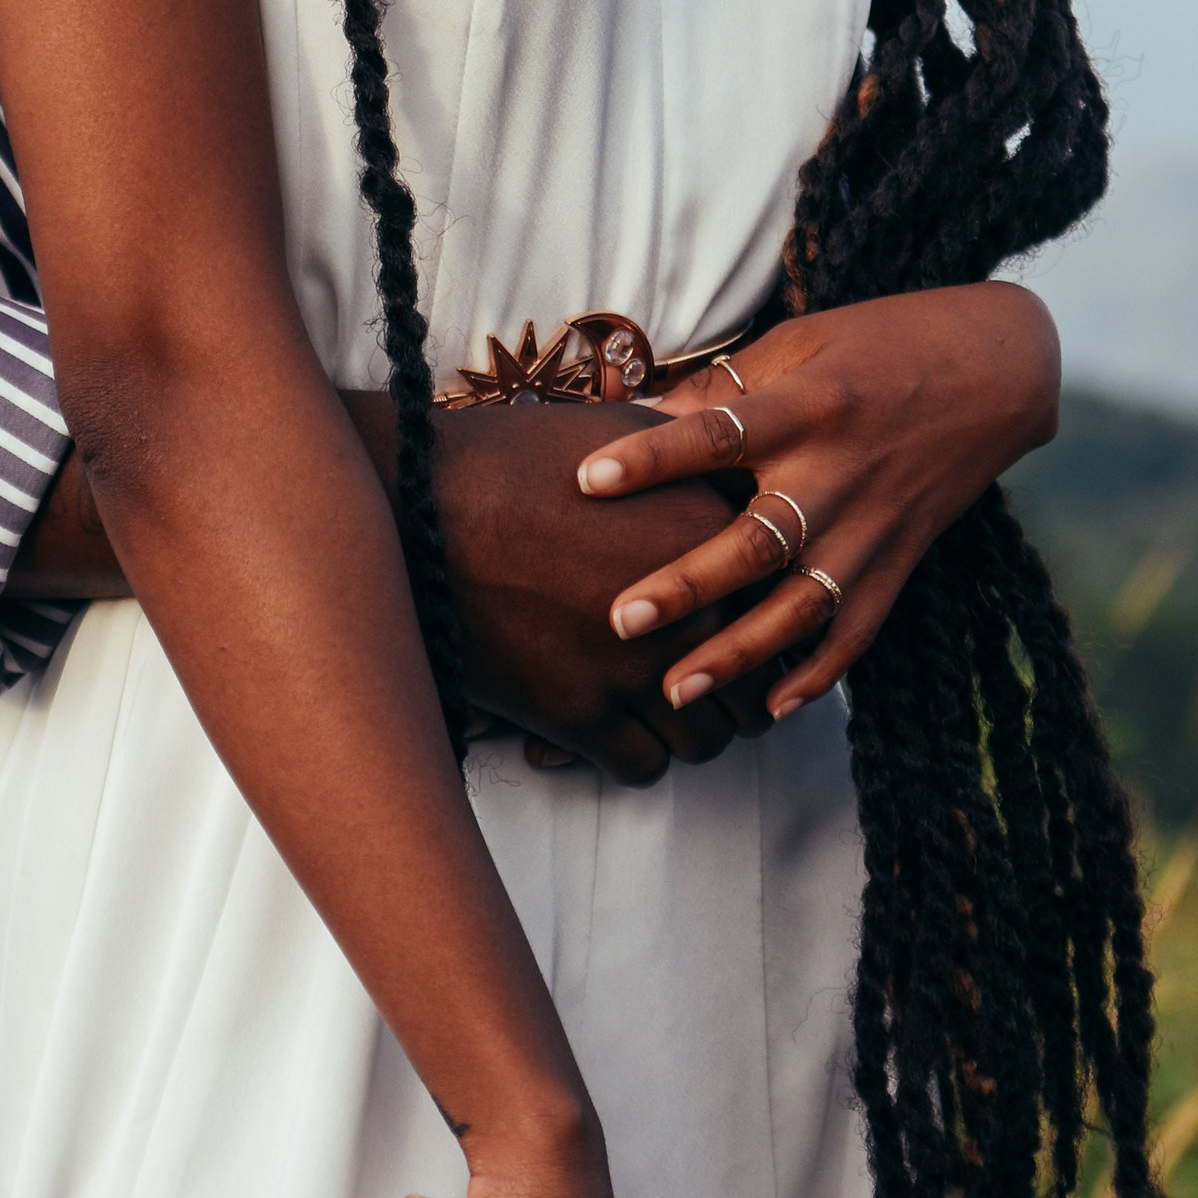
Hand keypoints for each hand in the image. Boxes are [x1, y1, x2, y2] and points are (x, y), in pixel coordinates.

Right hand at [423, 399, 774, 783]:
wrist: (414, 504)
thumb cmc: (509, 458)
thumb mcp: (620, 430)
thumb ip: (691, 459)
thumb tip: (728, 478)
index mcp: (712, 534)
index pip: (782, 607)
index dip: (764, 625)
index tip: (742, 632)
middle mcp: (693, 607)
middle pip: (755, 686)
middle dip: (736, 692)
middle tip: (709, 687)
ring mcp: (636, 668)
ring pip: (706, 741)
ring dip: (689, 733)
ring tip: (661, 715)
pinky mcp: (580, 716)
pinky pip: (644, 767)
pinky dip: (634, 758)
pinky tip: (611, 734)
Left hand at [573, 284, 1061, 718]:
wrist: (1000, 371)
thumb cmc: (883, 343)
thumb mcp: (801, 341)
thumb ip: (721, 385)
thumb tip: (632, 410)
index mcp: (808, 407)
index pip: (720, 435)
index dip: (654, 459)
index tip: (587, 480)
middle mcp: (839, 474)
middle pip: (757, 541)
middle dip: (688, 585)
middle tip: (621, 622)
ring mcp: (873, 528)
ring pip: (800, 605)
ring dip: (738, 652)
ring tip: (674, 689)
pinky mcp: (899, 562)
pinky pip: (857, 629)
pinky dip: (820, 673)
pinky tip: (770, 707)